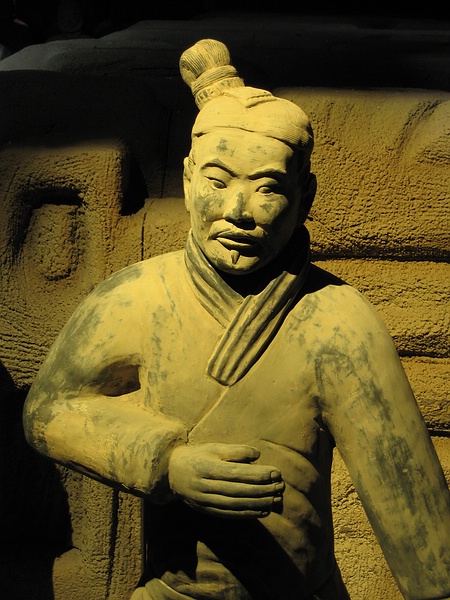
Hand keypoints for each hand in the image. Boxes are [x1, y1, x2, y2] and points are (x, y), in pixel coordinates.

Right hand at [168, 442, 283, 517]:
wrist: (171, 473)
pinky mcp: (207, 510)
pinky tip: (263, 511)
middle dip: (262, 489)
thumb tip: (257, 455)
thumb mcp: (213, 447)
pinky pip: (230, 514)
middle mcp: (205, 486)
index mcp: (207, 467)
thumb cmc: (197, 456)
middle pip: (238, 490)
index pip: (237, 473)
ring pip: (236, 504)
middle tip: (281, 486)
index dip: (258, 474)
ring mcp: (205, 501)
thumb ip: (235, 451)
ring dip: (258, 503)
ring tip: (276, 499)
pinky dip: (248, 514)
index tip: (275, 472)